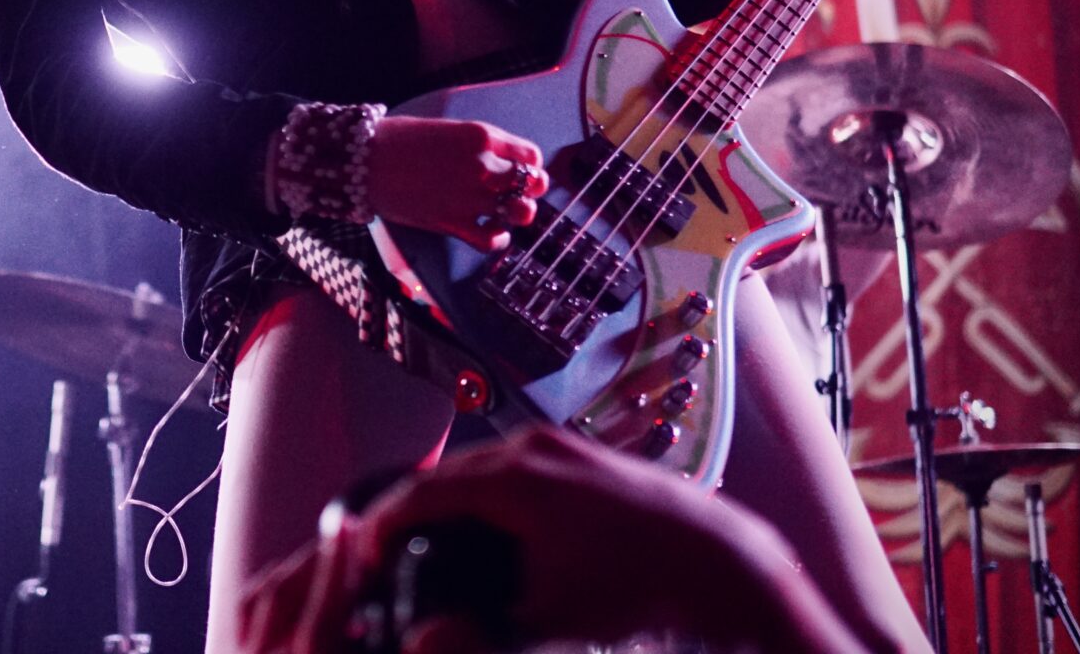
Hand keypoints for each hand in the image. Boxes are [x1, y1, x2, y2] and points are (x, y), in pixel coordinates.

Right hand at [240, 427, 869, 653]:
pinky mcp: (585, 454)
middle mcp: (533, 449)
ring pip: (484, 466)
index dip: (381, 526)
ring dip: (452, 499)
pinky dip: (490, 492)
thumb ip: (479, 630)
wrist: (719, 562)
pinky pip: (517, 465)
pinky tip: (492, 527)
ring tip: (429, 538)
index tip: (360, 554)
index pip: (422, 493)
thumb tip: (426, 641)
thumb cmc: (638, 588)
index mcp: (513, 480)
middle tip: (382, 548)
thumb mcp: (548, 618)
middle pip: (449, 474)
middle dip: (411, 510)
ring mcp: (562, 445)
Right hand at [367, 117, 547, 251]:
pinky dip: (496, 239)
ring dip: (517, 214)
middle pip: (533, 183)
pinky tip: (489, 231)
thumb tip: (499, 160)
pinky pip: (492, 239)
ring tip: (505, 212)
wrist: (363, 160)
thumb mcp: (446, 129)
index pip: (530, 155)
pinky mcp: (452, 222)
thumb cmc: (398, 140)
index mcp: (480, 136)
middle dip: (531, 189)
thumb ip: (476, 144)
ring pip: (520, 212)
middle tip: (519, 193)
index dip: (528, 165)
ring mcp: (469, 196)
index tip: (520, 170)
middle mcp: (482, 166)